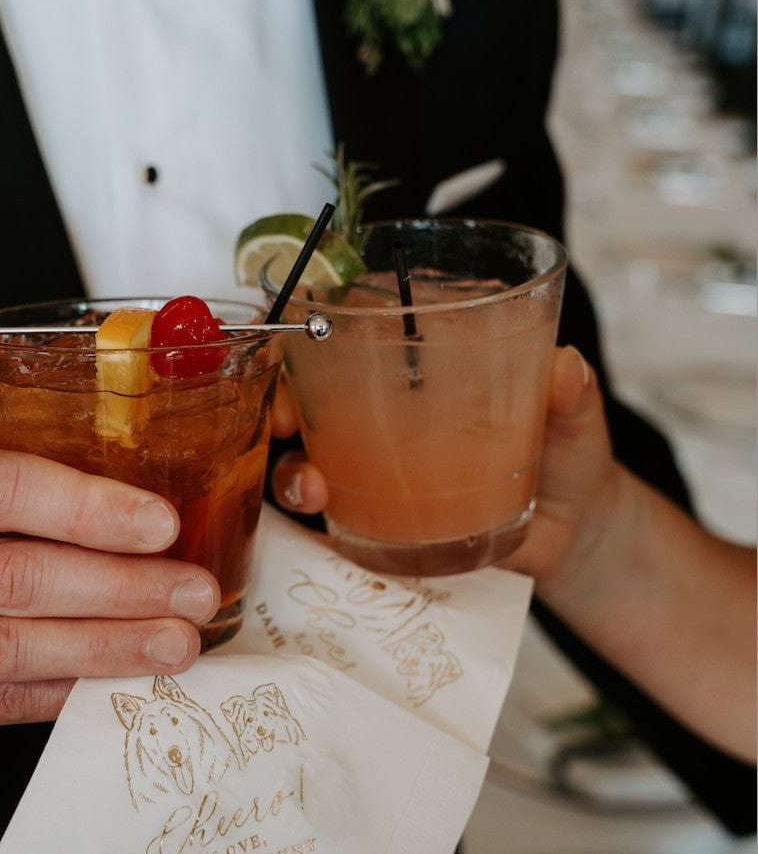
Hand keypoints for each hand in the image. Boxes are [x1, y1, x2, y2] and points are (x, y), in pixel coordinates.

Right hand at [0, 442, 220, 750]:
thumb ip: (40, 501)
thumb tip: (168, 527)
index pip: (1, 488)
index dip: (88, 509)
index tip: (164, 525)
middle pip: (13, 575)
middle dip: (119, 587)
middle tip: (194, 594)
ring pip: (7, 646)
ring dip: (106, 647)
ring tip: (176, 643)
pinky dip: (70, 692)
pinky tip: (124, 682)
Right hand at [270, 347, 618, 594]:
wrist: (579, 534)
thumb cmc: (573, 454)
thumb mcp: (579, 417)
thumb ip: (573, 394)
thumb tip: (568, 366)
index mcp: (429, 357)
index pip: (354, 322)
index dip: (309, 319)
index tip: (291, 332)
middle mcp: (390, 404)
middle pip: (309, 388)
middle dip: (274, 399)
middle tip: (277, 423)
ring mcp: (379, 461)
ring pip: (309, 453)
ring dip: (292, 469)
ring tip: (312, 490)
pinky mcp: (383, 514)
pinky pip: (334, 513)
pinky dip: (316, 520)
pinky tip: (322, 528)